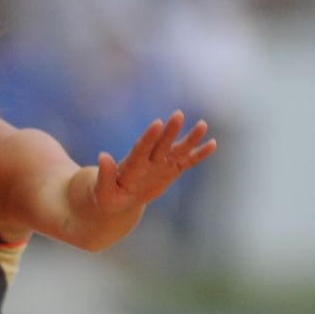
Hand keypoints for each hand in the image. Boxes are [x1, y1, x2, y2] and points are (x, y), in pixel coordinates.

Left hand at [95, 112, 216, 214]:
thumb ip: (104, 176)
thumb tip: (102, 156)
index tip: (157, 123)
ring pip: (177, 149)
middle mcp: (149, 159)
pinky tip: (212, 144)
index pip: (141, 148)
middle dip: (170, 131)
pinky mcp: (171, 170)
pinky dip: (199, 154)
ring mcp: (161, 163)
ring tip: (203, 124)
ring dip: (190, 138)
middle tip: (178, 114)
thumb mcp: (104, 192)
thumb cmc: (109, 197)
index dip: (149, 137)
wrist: (120, 199)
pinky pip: (187, 161)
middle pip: (161, 143)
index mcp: (132, 165)